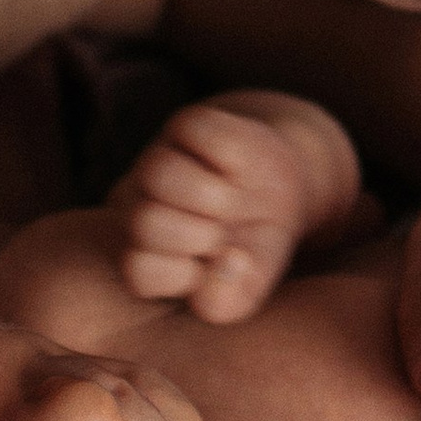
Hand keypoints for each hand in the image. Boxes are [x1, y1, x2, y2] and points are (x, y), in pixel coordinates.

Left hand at [109, 90, 368, 321]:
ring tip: (230, 201)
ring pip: (159, 174)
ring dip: (209, 194)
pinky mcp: (186, 124)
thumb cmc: (256, 243)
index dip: (182, 274)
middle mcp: (141, 207)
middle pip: (146, 222)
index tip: (216, 267)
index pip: (139, 271)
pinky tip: (237, 168)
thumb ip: (233, 296)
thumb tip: (228, 264)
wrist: (281, 184)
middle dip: (198, 234)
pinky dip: (228, 154)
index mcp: (148, 254)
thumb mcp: (252, 282)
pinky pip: (196, 131)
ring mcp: (158, 162)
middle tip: (224, 233)